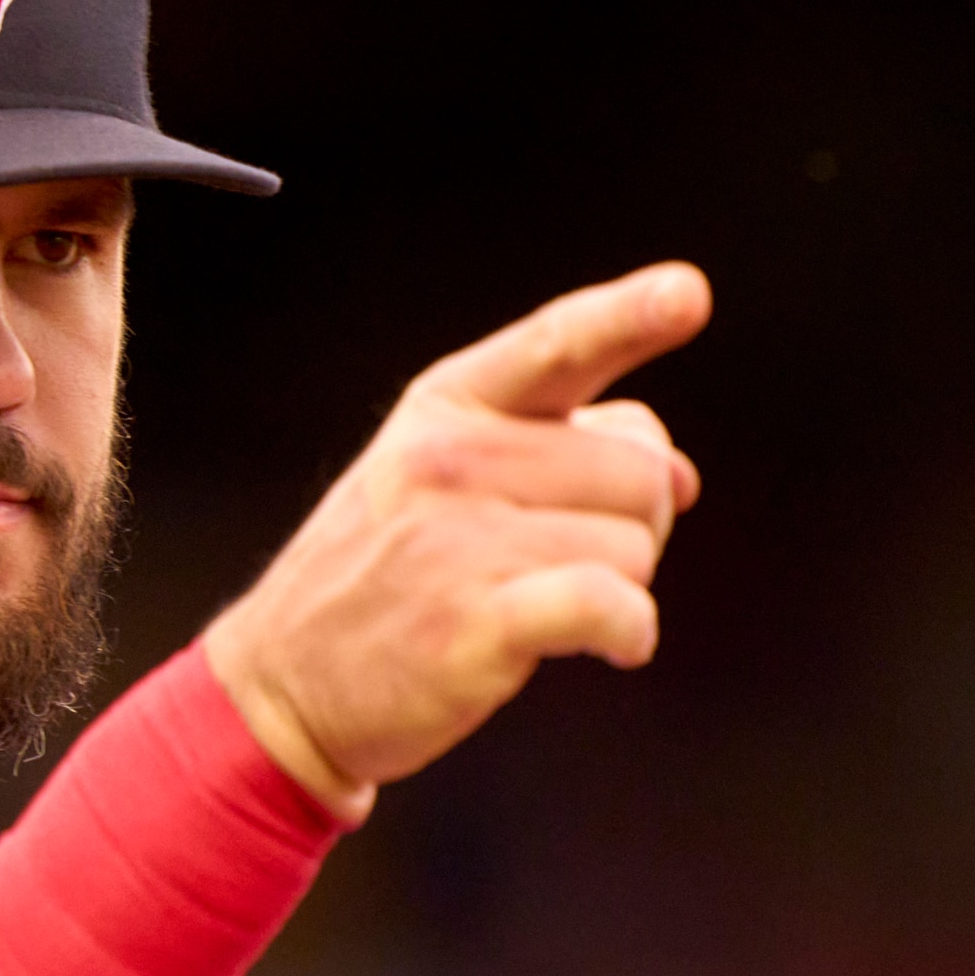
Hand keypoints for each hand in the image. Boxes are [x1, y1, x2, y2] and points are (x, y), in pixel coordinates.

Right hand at [200, 263, 709, 818]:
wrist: (285, 683)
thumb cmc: (391, 575)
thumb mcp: (452, 479)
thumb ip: (567, 452)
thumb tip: (679, 475)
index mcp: (452, 404)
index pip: (559, 346)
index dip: (631, 315)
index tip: (688, 292)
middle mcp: (452, 457)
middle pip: (641, 471)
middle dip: (634, 523)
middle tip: (565, 560)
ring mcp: (458, 539)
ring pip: (635, 547)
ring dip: (619, 586)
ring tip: (542, 603)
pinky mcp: (474, 623)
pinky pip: (612, 605)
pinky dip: (631, 631)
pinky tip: (612, 643)